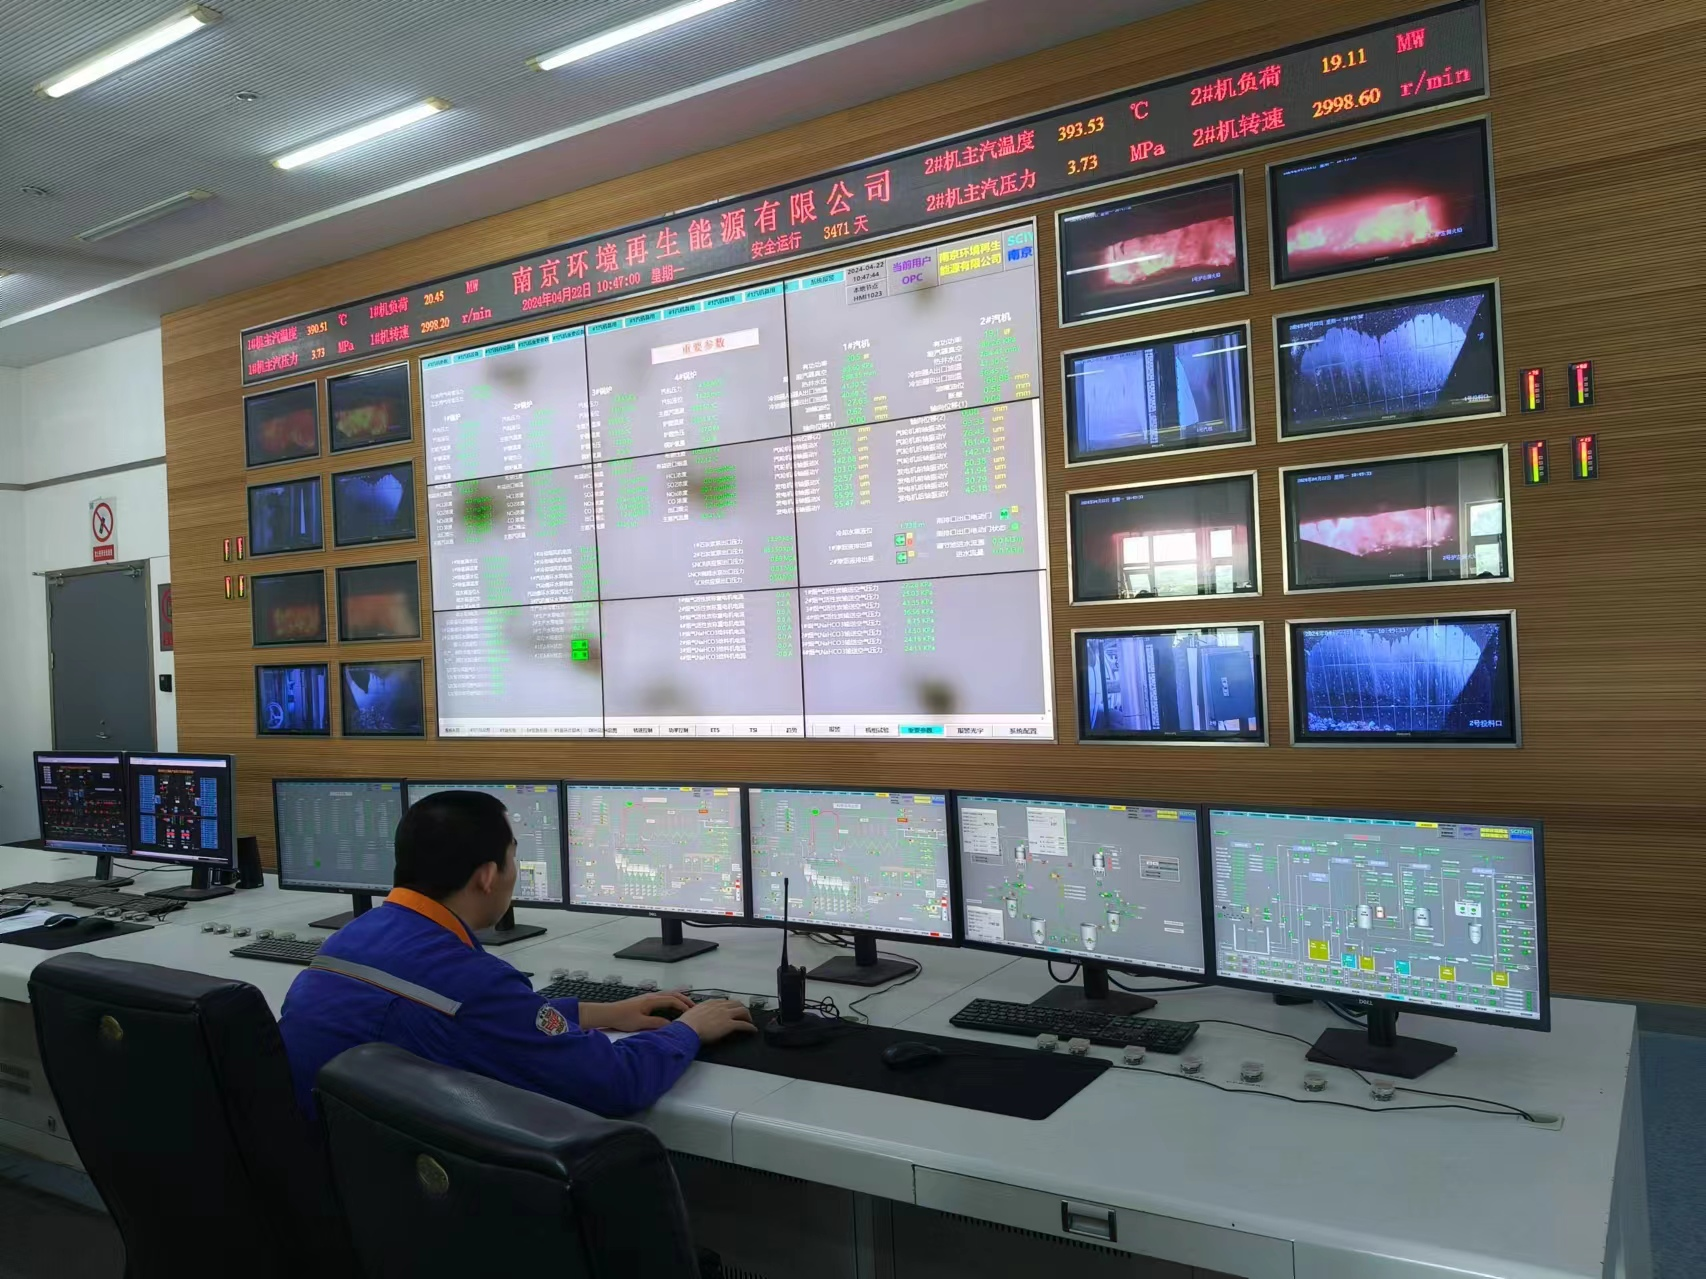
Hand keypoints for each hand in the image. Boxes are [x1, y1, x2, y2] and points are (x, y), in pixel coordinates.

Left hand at [579, 991, 693, 1031]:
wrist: (609, 1013)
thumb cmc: (623, 1018)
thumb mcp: (640, 1023)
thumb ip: (656, 1023)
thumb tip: (671, 1025)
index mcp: (651, 1000)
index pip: (672, 1000)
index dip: (683, 1006)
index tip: (691, 1013)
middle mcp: (651, 996)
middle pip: (672, 994)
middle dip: (684, 1000)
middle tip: (694, 1007)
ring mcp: (648, 997)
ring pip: (668, 995)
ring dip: (678, 999)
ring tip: (687, 1005)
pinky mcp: (645, 1001)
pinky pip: (662, 998)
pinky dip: (671, 1000)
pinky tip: (672, 1006)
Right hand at [677, 998, 756, 1044]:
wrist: (687, 1028)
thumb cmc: (687, 1023)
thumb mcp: (693, 1012)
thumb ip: (699, 1011)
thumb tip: (698, 1015)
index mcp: (711, 1003)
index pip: (726, 1001)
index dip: (732, 1006)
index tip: (734, 1009)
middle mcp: (720, 1006)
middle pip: (737, 1004)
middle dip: (742, 1009)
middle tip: (744, 1015)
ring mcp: (725, 1014)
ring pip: (742, 1011)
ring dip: (748, 1016)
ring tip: (750, 1021)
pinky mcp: (729, 1024)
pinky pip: (743, 1024)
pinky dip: (750, 1027)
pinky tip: (752, 1030)